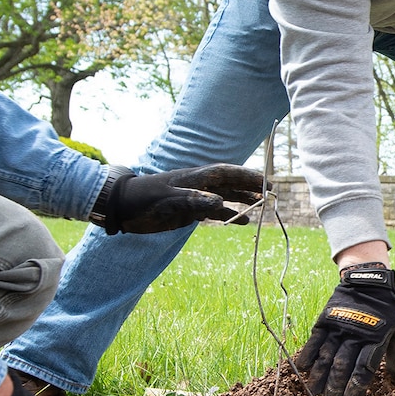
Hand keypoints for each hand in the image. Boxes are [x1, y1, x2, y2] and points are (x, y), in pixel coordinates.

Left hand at [92, 164, 263, 234]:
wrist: (123, 208)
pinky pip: (215, 211)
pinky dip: (229, 215)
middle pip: (230, 183)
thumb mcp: (167, 201)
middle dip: (250, 186)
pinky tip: (242, 222)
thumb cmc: (143, 200)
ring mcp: (195, 197)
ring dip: (243, 200)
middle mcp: (199, 185)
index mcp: (195, 178)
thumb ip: (193, 201)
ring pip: (225, 196)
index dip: (247, 176)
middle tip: (271, 193)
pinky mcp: (190, 210)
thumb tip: (219, 203)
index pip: (227, 173)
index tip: (265, 182)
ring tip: (261, 207)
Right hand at [293, 265, 394, 395]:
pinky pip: (314, 340)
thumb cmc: (388, 308)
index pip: (363, 369)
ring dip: (319, 376)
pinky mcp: (326, 319)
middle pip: (342, 366)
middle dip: (335, 387)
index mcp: (375, 339)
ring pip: (326, 356)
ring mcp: (339, 327)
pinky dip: (308, 354)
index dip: (355, 386)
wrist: (369, 278)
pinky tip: (303, 369)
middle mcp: (355, 335)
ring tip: (313, 393)